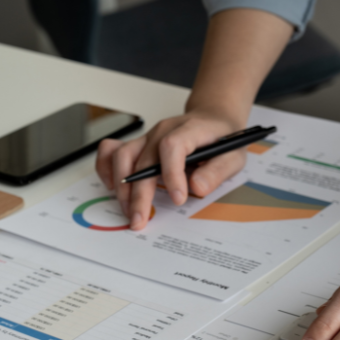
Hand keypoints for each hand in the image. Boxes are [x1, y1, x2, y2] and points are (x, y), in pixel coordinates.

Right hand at [96, 109, 247, 229]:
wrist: (211, 119)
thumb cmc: (221, 139)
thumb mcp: (233, 155)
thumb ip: (217, 171)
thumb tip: (197, 187)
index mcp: (189, 130)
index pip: (173, 146)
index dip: (172, 173)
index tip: (178, 198)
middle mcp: (162, 131)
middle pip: (143, 159)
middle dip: (139, 194)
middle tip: (140, 220)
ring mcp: (147, 137)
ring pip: (121, 155)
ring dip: (121, 186)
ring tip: (129, 210)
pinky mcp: (138, 145)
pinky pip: (110, 151)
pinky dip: (106, 169)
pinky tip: (113, 188)